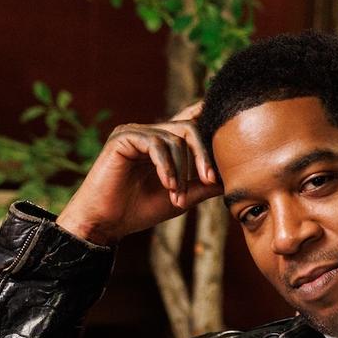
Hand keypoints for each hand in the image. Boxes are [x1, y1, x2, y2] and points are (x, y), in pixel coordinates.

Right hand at [56, 101, 219, 244]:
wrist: (107, 224)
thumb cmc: (139, 211)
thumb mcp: (181, 198)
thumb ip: (202, 186)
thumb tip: (230, 178)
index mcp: (163, 143)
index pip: (189, 122)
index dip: (206, 114)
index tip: (228, 113)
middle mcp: (149, 132)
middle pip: (189, 128)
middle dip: (203, 155)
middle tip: (208, 180)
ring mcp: (135, 132)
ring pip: (174, 138)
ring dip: (181, 170)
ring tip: (176, 196)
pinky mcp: (123, 137)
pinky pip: (155, 143)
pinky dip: (166, 166)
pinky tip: (168, 185)